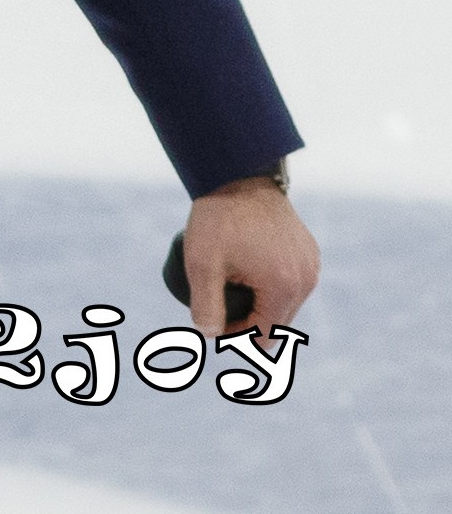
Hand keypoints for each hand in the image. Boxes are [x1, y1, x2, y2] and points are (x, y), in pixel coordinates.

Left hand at [182, 176, 318, 345]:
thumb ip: (205, 303)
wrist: (240, 175)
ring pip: (288, 305)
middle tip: (219, 310)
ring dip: (264, 306)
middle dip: (251, 325)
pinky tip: (250, 276)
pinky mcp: (309, 252)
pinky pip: (294, 283)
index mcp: (283, 288)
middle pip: (279, 324)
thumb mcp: (202, 262)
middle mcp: (305, 281)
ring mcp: (311, 266)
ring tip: (232, 291)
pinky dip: (274, 287)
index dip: (237, 338)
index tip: (213, 325)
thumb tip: (209, 335)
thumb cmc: (220, 218)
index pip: (265, 336)